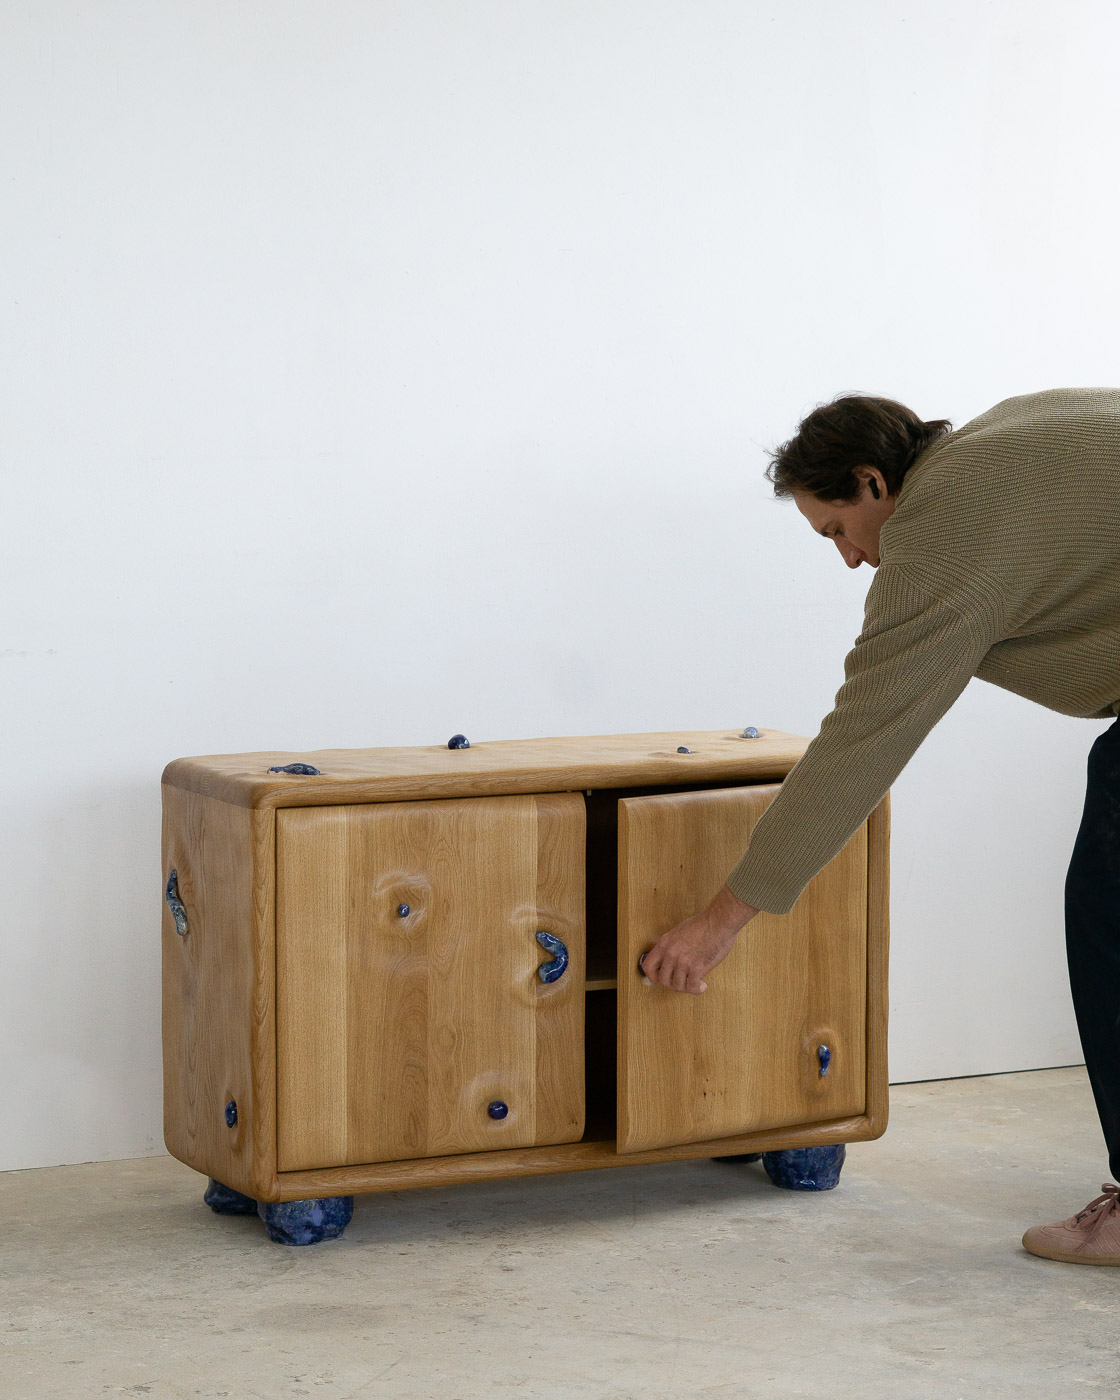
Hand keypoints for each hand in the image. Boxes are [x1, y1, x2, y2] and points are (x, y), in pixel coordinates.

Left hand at [640, 885, 759, 994]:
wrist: (719, 922)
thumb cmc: (703, 924)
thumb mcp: (678, 932)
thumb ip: (670, 946)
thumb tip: (666, 960)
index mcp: (664, 944)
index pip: (647, 967)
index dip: (653, 976)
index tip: (661, 979)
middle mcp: (670, 954)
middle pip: (663, 980)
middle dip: (673, 984)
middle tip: (683, 981)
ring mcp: (683, 962)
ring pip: (678, 986)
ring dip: (686, 987)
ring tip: (695, 983)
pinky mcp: (697, 968)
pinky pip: (692, 988)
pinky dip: (697, 989)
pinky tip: (702, 985)